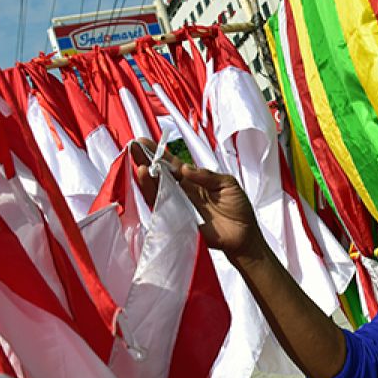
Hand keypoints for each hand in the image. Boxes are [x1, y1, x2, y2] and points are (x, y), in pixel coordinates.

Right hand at [131, 140, 262, 259]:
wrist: (244, 236)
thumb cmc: (238, 209)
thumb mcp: (228, 184)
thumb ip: (208, 175)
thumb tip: (185, 168)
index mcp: (193, 180)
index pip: (172, 164)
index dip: (158, 153)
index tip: (142, 141)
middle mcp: (182, 192)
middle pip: (159, 175)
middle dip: (145, 160)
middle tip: (133, 148)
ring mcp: (179, 206)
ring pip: (157, 191)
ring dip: (147, 179)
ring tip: (141, 166)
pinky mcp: (179, 221)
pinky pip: (163, 209)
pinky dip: (155, 197)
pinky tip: (150, 185)